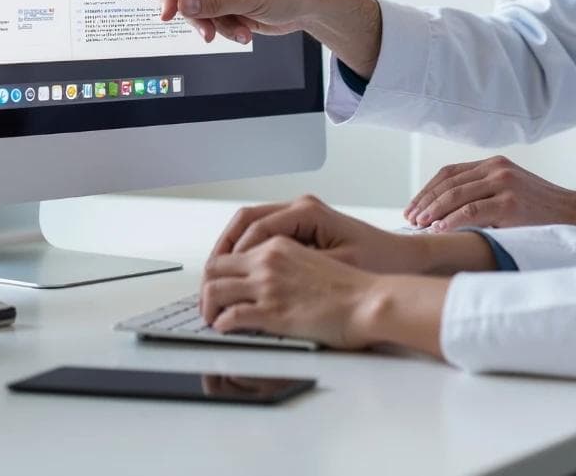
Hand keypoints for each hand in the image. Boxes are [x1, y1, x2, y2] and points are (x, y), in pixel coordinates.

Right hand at [152, 0, 320, 44]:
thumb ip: (213, 3)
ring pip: (196, 12)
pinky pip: (210, 23)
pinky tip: (244, 33)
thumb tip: (184, 5)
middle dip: (193, 13)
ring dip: (216, 26)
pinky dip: (225, 31)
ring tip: (239, 32)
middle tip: (201, 30)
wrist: (304, 8)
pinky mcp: (223, 9)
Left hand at [200, 237, 382, 348]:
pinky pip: (230, 317)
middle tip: (208, 304)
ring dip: (207, 308)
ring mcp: (268, 285)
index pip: (231, 251)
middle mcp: (268, 261)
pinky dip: (221, 324)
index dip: (217, 270)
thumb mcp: (312, 261)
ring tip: (212, 320)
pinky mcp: (272, 312)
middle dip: (205, 287)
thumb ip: (285, 264)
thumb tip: (267, 280)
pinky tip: (225, 330)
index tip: (218, 285)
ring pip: (213, 291)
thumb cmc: (350, 287)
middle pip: (214, 268)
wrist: (370, 301)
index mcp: (279, 245)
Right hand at [209, 194, 421, 273]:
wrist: (403, 259)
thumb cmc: (377, 262)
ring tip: (217, 279)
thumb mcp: (334, 268)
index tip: (218, 280)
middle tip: (208, 280)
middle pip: (245, 220)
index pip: (253, 228)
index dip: (231, 255)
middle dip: (223, 250)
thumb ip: (294, 270)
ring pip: (250, 225)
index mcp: (306, 211)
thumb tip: (256, 277)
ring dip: (231, 250)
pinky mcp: (302, 227)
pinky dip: (247, 251)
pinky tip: (240, 274)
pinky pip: (263, 234)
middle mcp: (300, 207)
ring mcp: (300, 214)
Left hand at [405, 156, 575, 230]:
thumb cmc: (541, 210)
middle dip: (425, 202)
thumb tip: (443, 214)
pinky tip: (439, 228)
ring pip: (456, 194)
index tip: (413, 208)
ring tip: (419, 225)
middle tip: (410, 219)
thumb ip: (483, 194)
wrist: (575, 214)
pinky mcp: (511, 203)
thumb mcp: (510, 192)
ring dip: (433, 211)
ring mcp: (504, 184)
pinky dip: (451, 220)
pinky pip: (472, 210)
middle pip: (448, 182)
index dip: (427, 190)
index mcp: (494, 163)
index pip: (449, 173)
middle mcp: (497, 168)